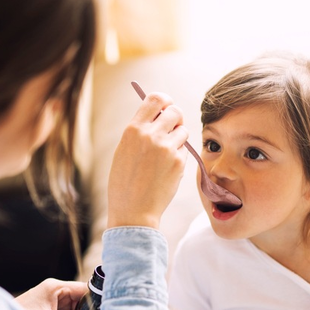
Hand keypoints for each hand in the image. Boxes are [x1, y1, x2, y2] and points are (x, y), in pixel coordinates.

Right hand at [107, 92, 188, 228]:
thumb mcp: (124, 150)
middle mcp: (150, 135)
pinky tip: (166, 169)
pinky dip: (179, 156)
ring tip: (164, 155)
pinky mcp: (179, 162)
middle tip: (171, 130)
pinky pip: (185, 149)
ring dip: (178, 138)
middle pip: (175, 111)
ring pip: (183, 130)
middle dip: (175, 119)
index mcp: (133, 129)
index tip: (166, 108)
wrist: (133, 210)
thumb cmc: (125, 182)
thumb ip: (140, 131)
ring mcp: (166, 148)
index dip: (165, 101)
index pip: (156, 99)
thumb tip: (158, 114)